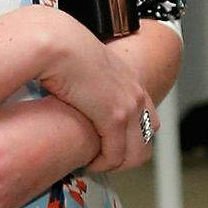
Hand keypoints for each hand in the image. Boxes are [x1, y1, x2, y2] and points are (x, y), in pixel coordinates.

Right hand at [30, 15, 158, 175]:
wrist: (60, 43)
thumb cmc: (63, 51)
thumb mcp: (87, 67)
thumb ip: (91, 83)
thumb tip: (79, 93)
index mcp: (131, 81)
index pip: (148, 119)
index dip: (133, 139)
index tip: (111, 146)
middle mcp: (136, 94)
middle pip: (147, 140)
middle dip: (128, 157)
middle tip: (104, 161)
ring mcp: (128, 106)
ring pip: (134, 153)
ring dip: (115, 164)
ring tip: (94, 164)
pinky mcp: (114, 118)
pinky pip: (114, 154)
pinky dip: (102, 163)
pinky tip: (87, 161)